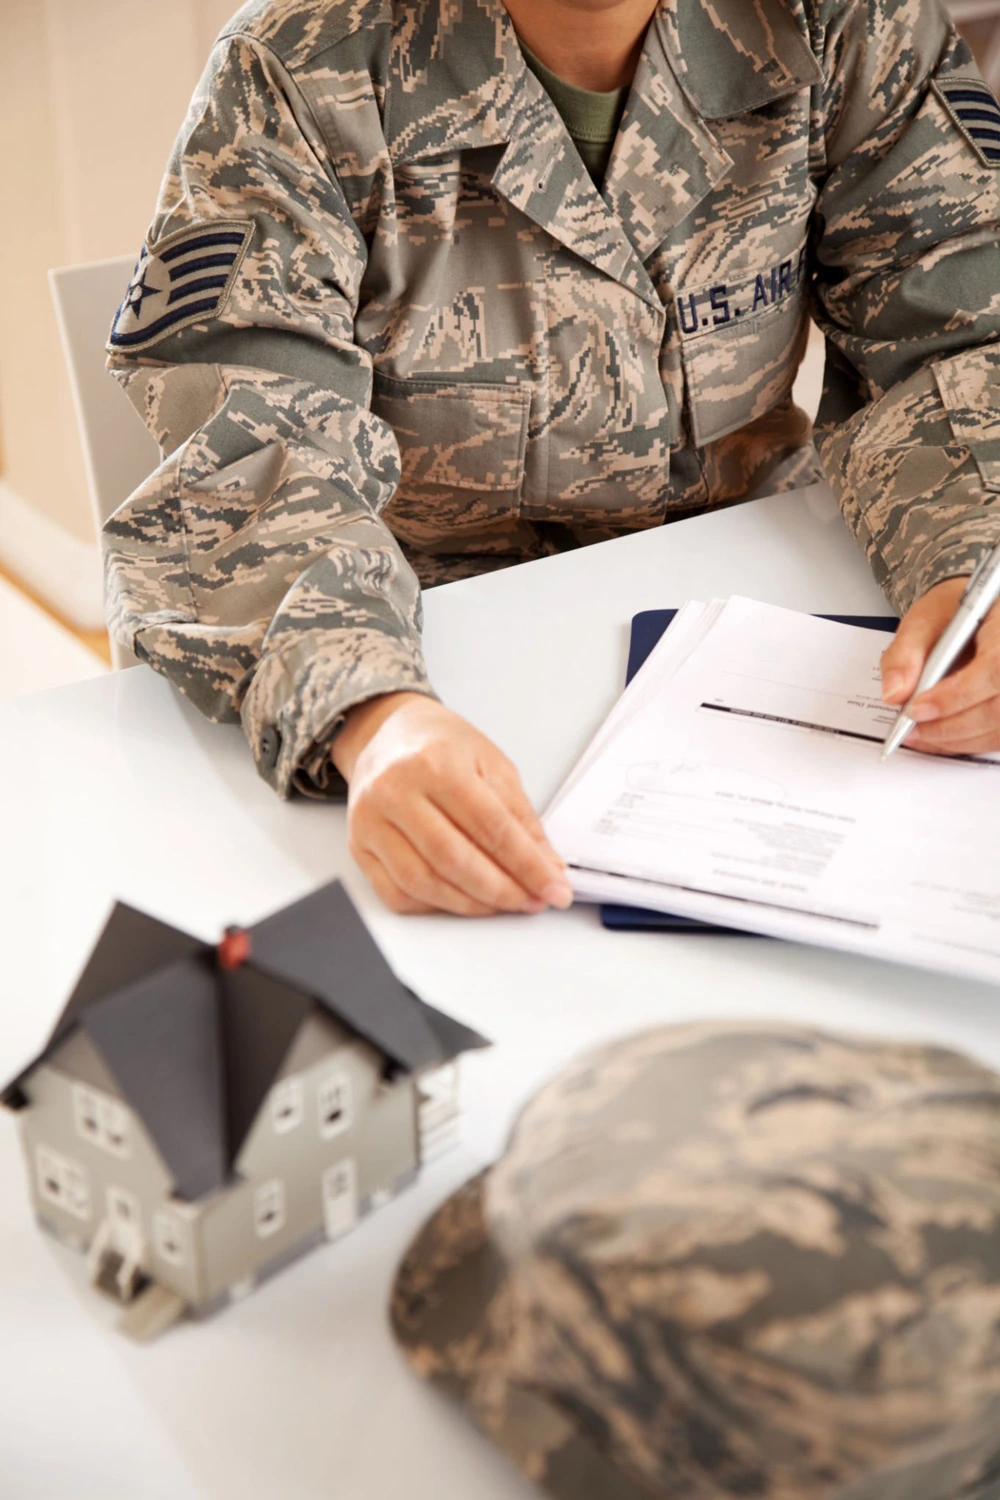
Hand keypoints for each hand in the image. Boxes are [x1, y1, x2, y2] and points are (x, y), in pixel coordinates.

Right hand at [332, 692, 573, 915]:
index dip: (527, 866)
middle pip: (454, 859)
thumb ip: (521, 819)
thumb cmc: (441, 745)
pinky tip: (462, 900)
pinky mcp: (358, 846)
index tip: (554, 890)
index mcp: (436, 763)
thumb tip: (546, 867)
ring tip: (503, 904)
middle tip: (532, 902)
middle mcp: (396, 791)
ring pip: (423, 882)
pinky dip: (435, 906)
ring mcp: (371, 821)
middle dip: (502, 891)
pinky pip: (397, 893)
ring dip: (471, 904)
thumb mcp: (492, 765)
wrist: (386, 732)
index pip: (490, 828)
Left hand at [880, 577, 999, 754]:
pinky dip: (966, 743)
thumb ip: (905, 654)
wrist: (974, 615)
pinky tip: (940, 738)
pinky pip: (997, 736)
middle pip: (997, 708)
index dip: (955, 696)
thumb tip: (894, 694)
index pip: (993, 669)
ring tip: (920, 735)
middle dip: (950, 726)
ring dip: (956, 740)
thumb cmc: (953, 614)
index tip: (917, 709)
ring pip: (998, 728)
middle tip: (912, 730)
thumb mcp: (923, 620)